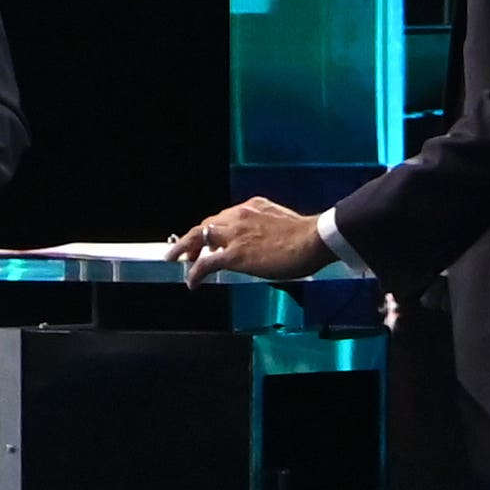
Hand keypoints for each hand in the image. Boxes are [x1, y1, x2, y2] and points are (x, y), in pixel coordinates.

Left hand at [172, 198, 334, 283]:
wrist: (314, 239)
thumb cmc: (307, 235)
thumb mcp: (281, 222)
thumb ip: (266, 227)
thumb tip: (263, 240)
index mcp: (251, 207)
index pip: (224, 217)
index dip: (212, 228)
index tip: (208, 238)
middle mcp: (238, 216)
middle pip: (206, 225)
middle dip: (194, 238)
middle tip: (185, 250)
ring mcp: (234, 235)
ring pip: (198, 238)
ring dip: (184, 250)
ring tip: (176, 259)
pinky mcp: (234, 254)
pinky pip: (205, 263)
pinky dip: (195, 273)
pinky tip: (192, 282)